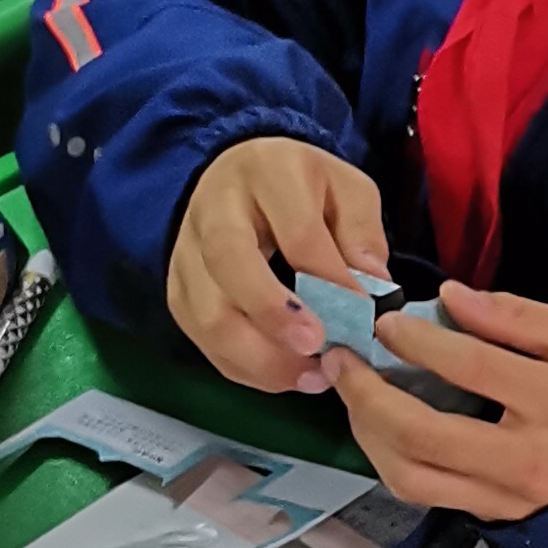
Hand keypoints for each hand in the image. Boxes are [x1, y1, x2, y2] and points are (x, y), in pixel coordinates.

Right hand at [167, 136, 391, 393]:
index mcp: (268, 170)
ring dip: (257, 354)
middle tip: (315, 348)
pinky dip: (241, 366)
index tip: (360, 317)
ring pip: (206, 311)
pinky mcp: (177, 288)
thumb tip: (369, 289)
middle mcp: (216, 206)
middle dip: (274, 313)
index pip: (297, 230)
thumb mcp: (348, 191)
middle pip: (230, 262)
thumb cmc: (304, 188)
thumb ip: (362, 234)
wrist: (242, 176)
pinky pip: (200, 337)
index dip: (328, 279)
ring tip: (306, 376)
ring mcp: (187, 249)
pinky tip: (281, 375)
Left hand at [325, 280, 547, 521]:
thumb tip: (449, 297)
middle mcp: (530, 459)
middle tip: (343, 360)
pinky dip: (388, 458)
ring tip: (351, 392)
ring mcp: (508, 497)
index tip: (385, 321)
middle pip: (425, 435)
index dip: (418, 341)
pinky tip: (377, 426)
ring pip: (412, 476)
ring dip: (368, 433)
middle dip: (369, 395)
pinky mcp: (492, 515)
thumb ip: (517, 315)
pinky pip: (423, 494)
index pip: (472, 368)